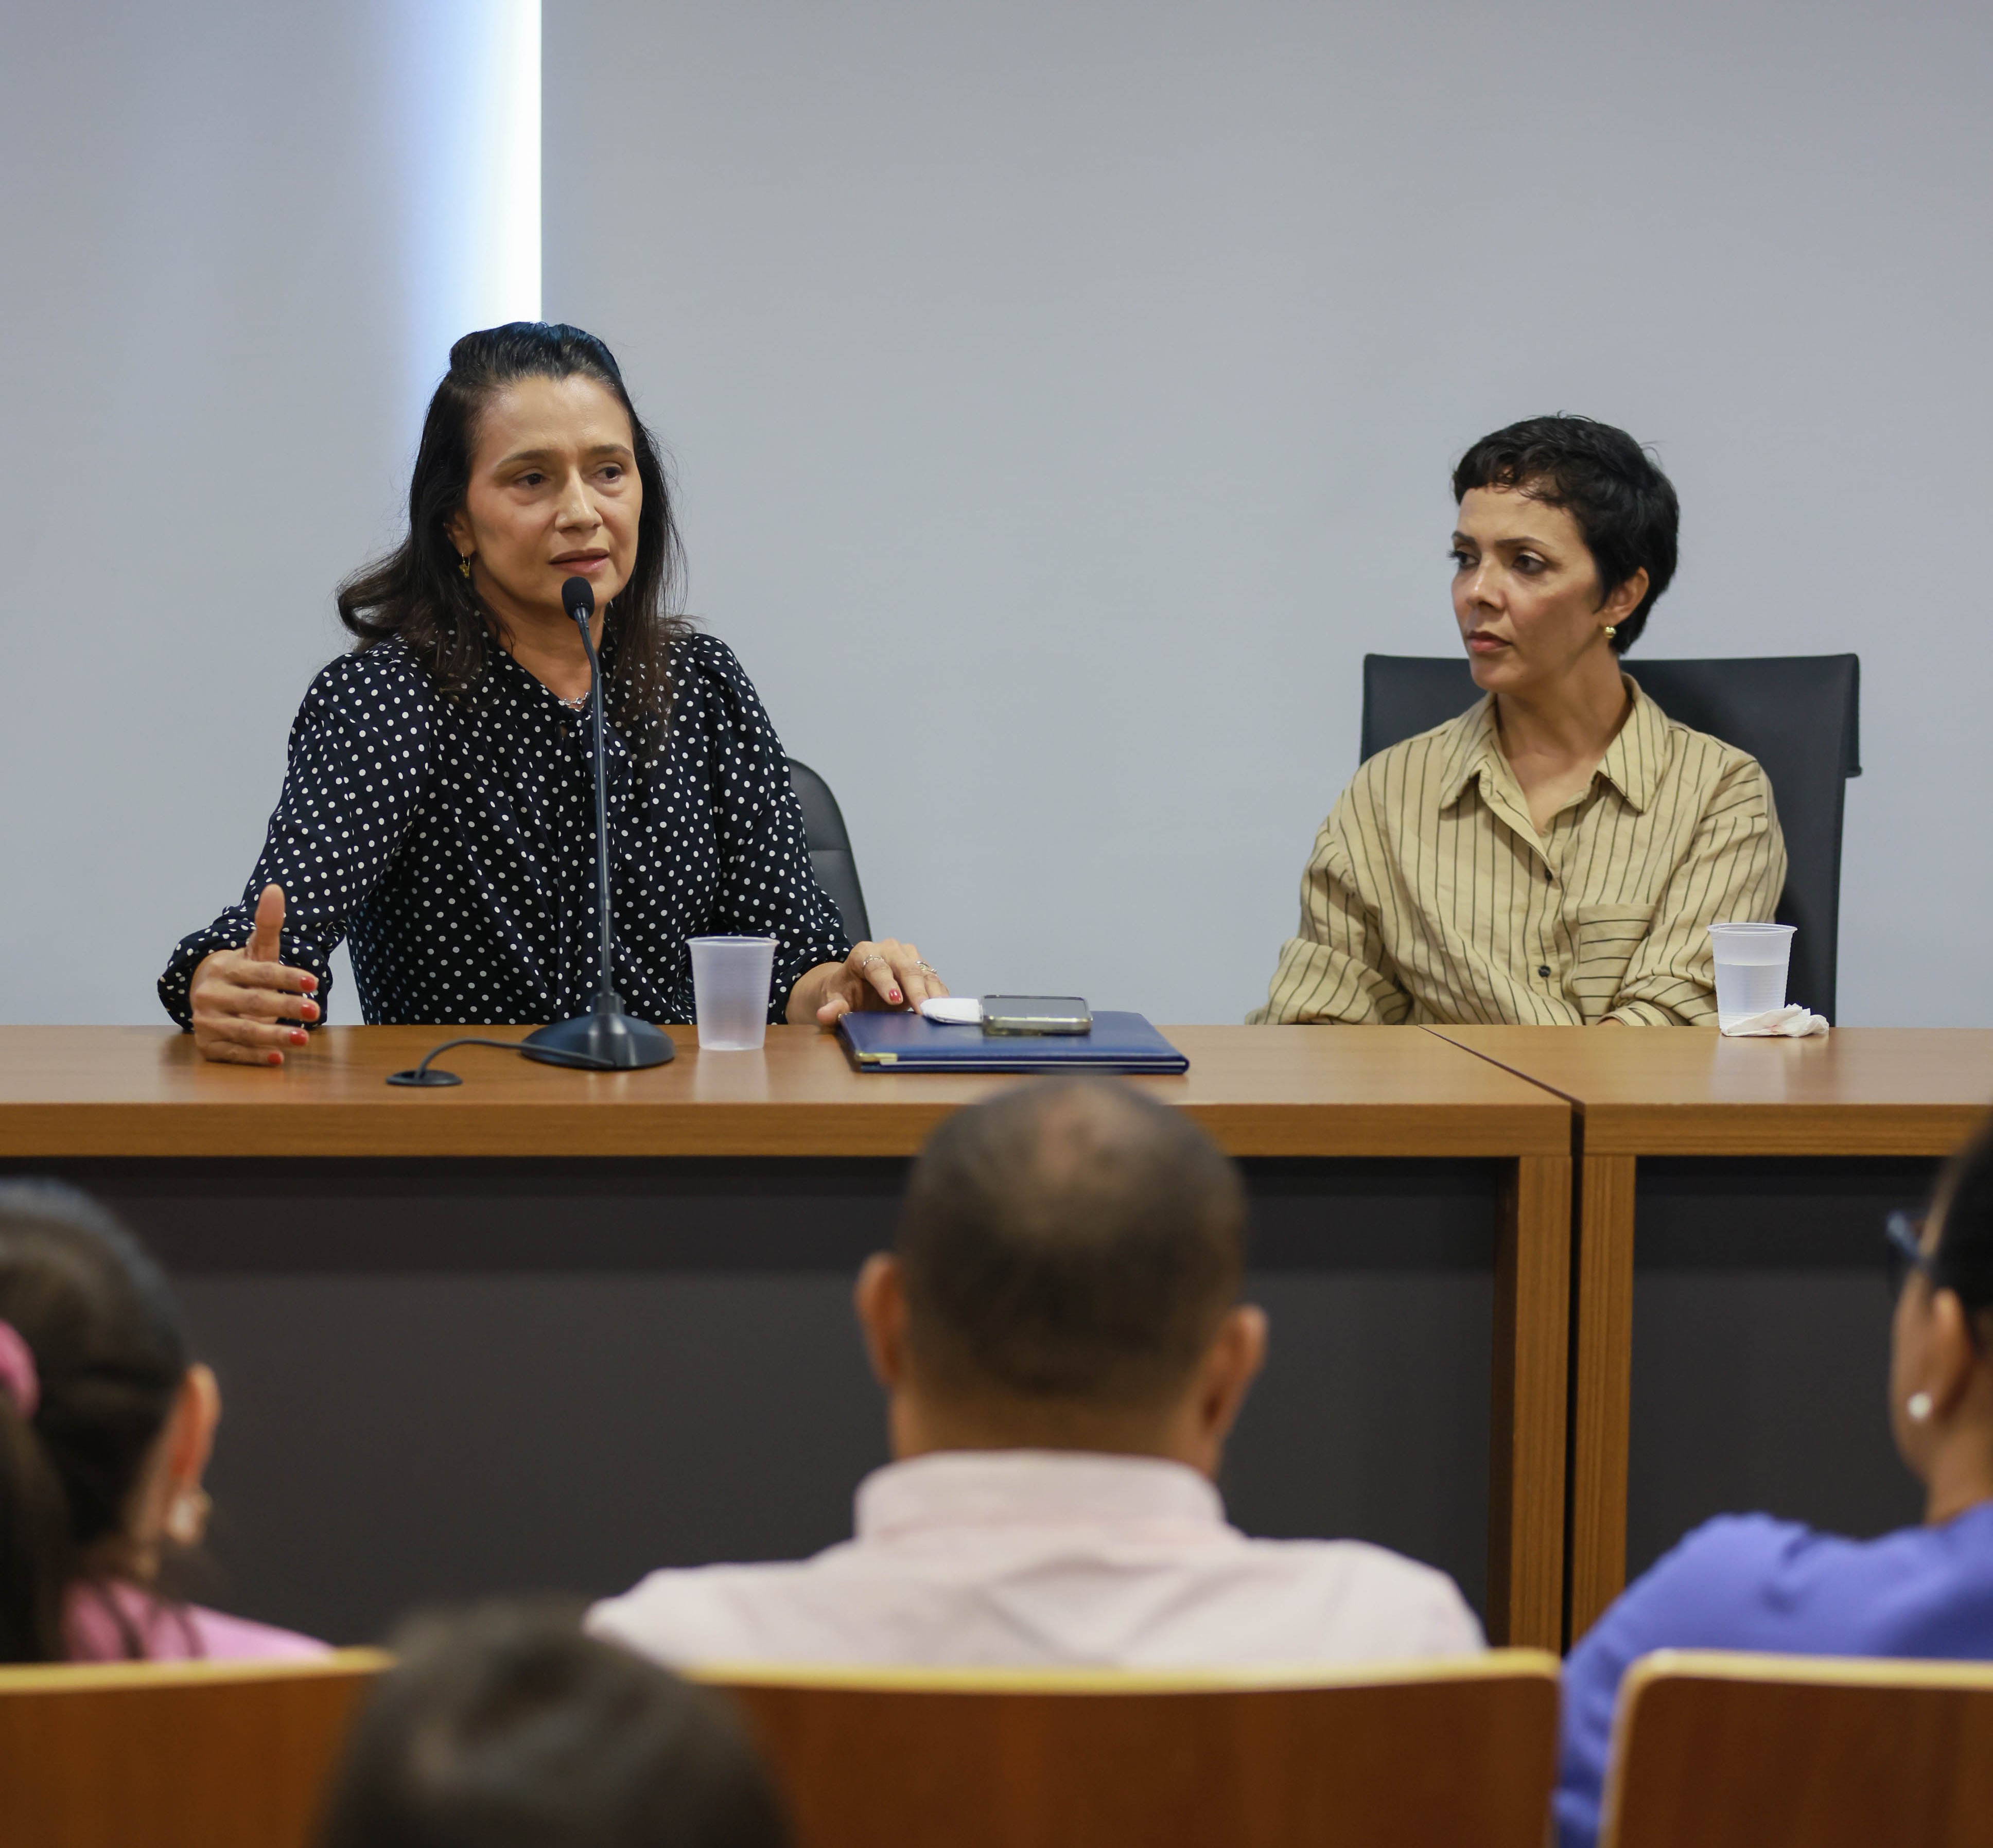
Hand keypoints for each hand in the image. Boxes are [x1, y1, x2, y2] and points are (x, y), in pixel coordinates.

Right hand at [189, 884, 320, 1065]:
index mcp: (225, 969)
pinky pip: (233, 1053)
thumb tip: (275, 888)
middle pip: (253, 1002)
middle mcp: (211, 995)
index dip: (287, 978)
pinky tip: (277, 1059)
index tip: (315, 982)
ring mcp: (207, 1022)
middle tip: (316, 1011)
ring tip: (303, 1038)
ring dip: (274, 1035)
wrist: (208, 995)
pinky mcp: (208, 1045)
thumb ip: (268, 924)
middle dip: (285, 1006)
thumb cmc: (244, 972)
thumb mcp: (258, 950)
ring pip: (243, 1030)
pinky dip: (255, 1057)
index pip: (261, 973)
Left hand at [788, 939, 948, 1026]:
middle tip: (922, 1009)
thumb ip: (832, 1007)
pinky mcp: (921, 967)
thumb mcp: (835, 999)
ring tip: (937, 1010)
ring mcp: (907, 956)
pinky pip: (933, 978)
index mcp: (863, 953)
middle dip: (914, 988)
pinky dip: (939, 993)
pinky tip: (944, 1008)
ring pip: (922, 971)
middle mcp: (887, 949)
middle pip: (904, 966)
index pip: (876, 966)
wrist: (856, 988)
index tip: (894, 1000)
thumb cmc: (845, 992)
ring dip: (931, 991)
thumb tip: (824, 1015)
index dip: (886, 983)